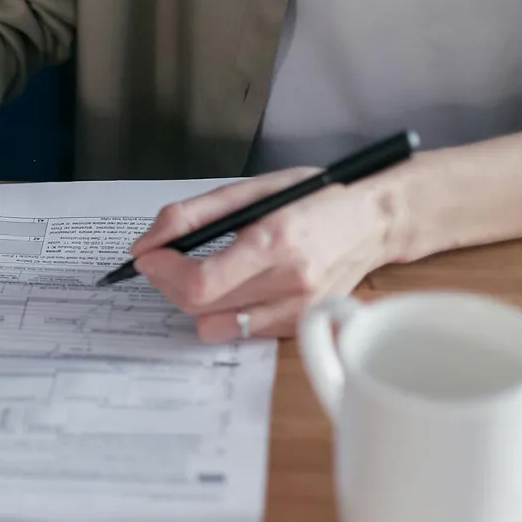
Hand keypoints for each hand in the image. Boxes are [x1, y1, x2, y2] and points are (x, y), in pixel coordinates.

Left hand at [129, 166, 404, 340]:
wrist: (375, 222)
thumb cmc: (316, 200)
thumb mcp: (252, 190)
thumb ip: (192, 215)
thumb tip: (147, 243)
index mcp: (276, 241)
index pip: (201, 281)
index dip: (163, 272)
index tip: (148, 257)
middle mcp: (290, 283)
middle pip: (200, 306)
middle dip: (168, 283)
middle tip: (168, 259)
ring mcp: (298, 311)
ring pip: (214, 326)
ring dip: (195, 301)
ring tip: (204, 273)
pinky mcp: (300, 327)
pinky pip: (240, 331)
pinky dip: (225, 311)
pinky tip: (237, 286)